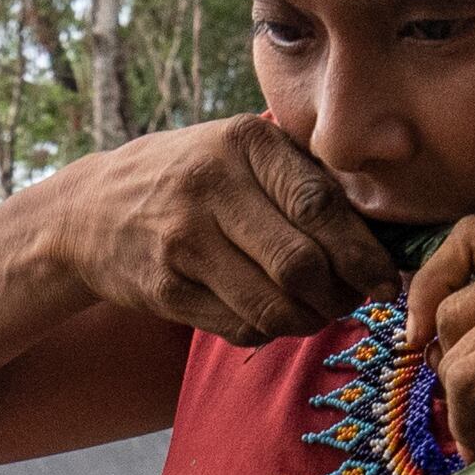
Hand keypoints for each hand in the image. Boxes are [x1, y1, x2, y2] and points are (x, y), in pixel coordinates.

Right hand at [43, 114, 404, 343]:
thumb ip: (303, 178)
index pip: (320, 207)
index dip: (362, 254)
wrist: (90, 211)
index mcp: (243, 144)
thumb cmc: (189, 177)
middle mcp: (210, 188)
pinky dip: (268, 330)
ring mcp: (182, 242)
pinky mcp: (165, 289)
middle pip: (301, 265)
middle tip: (352, 300)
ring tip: (316, 311)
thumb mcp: (239, 151)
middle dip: (339, 295)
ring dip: (308, 320)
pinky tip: (270, 315)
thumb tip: (382, 239)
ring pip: (272, 306)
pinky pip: (239, 327)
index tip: (383, 278)